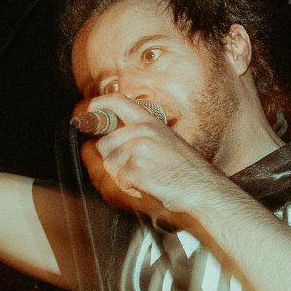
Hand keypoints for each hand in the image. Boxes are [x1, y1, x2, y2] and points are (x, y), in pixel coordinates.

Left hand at [76, 93, 232, 221]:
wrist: (202, 188)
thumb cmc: (187, 170)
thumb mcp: (166, 141)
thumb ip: (140, 135)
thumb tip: (107, 139)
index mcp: (150, 121)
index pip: (118, 102)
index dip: (99, 104)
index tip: (89, 110)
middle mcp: (142, 131)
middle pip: (104, 143)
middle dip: (113, 160)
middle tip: (136, 169)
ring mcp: (138, 148)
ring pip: (110, 164)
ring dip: (122, 176)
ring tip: (146, 178)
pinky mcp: (136, 168)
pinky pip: (120, 180)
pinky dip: (131, 188)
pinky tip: (149, 186)